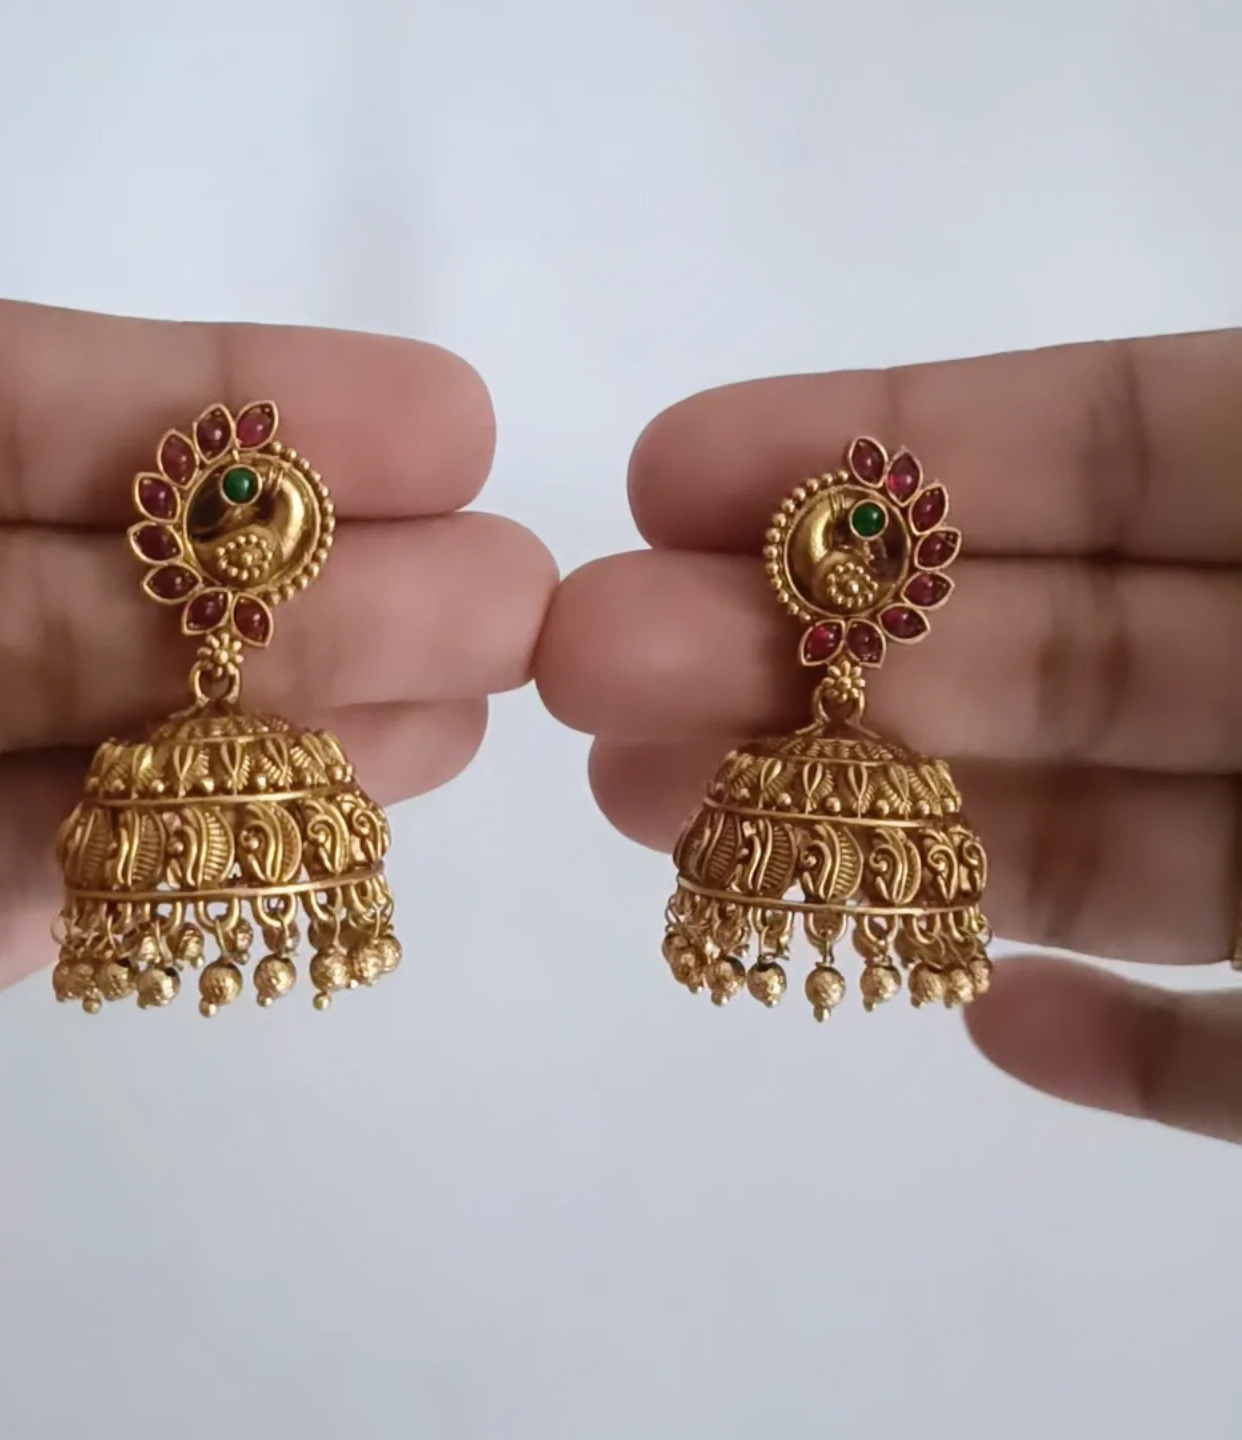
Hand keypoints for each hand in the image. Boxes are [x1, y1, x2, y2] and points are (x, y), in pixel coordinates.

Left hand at [0, 277, 555, 1078]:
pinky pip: (16, 897)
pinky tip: (350, 802)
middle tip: (508, 585)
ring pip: (73, 741)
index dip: (196, 402)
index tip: (426, 420)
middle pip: (57, 582)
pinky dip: (186, 856)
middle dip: (293, 578)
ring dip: (286, 711)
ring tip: (484, 683)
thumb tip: (145, 493)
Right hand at [537, 332, 1241, 1142]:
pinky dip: (1121, 1048)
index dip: (894, 448)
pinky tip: (987, 1018)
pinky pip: (1239, 1059)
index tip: (673, 470)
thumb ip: (1214, 463)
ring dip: (887, 837)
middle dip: (815, 649)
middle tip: (594, 655)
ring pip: (1118, 849)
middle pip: (1067, 658)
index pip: (1125, 451)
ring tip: (654, 812)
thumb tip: (949, 548)